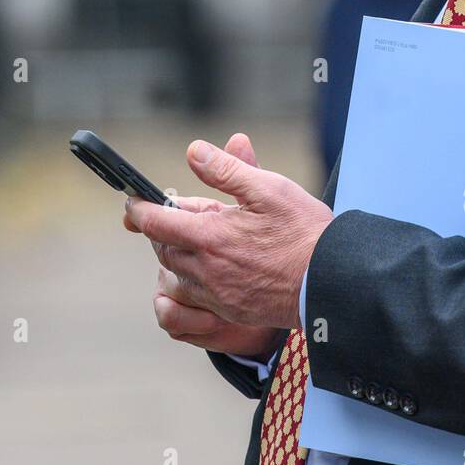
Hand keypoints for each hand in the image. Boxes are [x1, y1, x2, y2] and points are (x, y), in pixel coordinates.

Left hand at [127, 131, 333, 330]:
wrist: (331, 282)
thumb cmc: (304, 232)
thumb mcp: (269, 188)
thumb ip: (227, 170)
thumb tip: (193, 151)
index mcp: (209, 236)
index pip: (156, 221)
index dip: (139, 209)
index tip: (133, 202)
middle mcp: (205, 269)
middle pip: (163, 248)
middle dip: (163, 229)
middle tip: (181, 212)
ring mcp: (216, 294)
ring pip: (178, 273)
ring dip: (179, 253)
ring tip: (202, 237)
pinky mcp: (229, 312)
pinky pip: (196, 296)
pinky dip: (196, 277)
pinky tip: (217, 265)